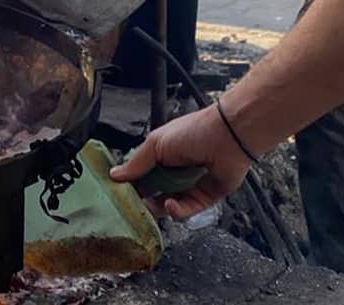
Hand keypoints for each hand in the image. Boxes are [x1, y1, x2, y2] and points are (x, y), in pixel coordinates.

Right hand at [109, 105, 252, 219]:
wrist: (228, 137)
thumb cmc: (193, 132)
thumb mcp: (156, 144)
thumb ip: (136, 163)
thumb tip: (114, 175)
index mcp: (162, 157)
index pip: (141, 177)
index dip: (131, 187)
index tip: (119, 196)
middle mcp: (175, 172)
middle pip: (153, 195)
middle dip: (144, 202)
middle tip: (135, 208)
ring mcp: (190, 186)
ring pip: (169, 206)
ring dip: (159, 207)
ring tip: (154, 205)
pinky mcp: (206, 198)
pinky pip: (187, 210)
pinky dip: (177, 210)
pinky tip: (171, 204)